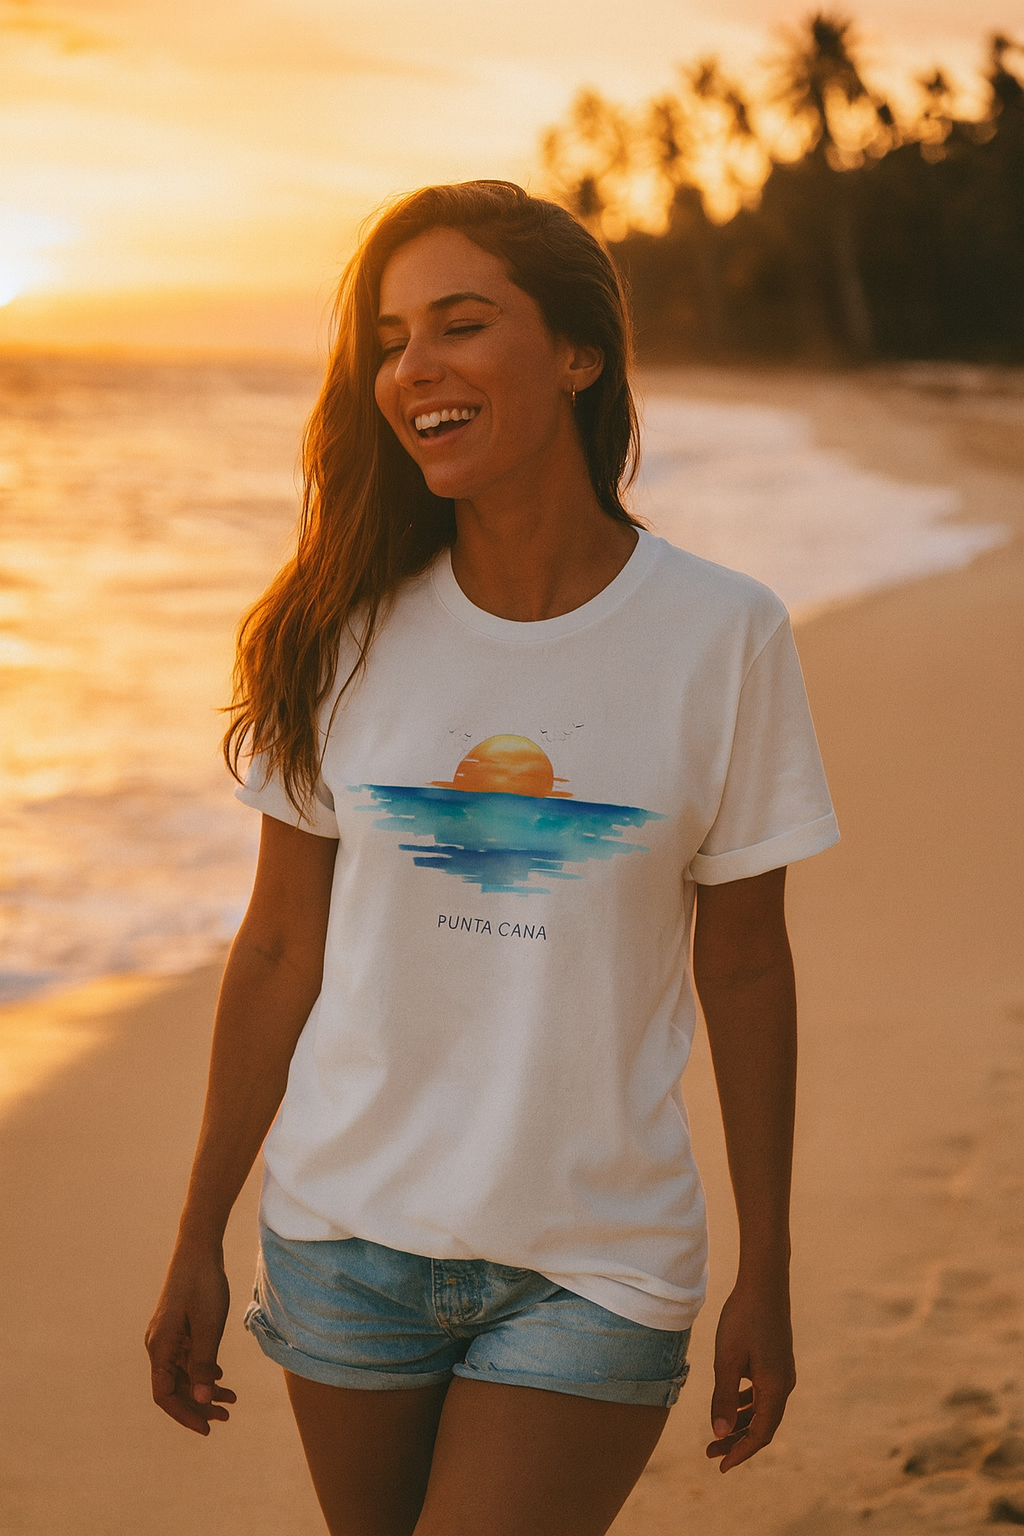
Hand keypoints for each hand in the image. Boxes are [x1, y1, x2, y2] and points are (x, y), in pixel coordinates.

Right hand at [145, 1247, 236, 1434]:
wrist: (199, 1249)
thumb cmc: (203, 1284)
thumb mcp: (208, 1325)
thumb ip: (204, 1363)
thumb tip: (202, 1401)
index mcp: (160, 1348)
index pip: (165, 1394)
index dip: (185, 1414)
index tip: (207, 1428)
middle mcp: (159, 1345)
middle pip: (175, 1388)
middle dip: (198, 1405)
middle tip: (226, 1416)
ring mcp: (168, 1337)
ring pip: (183, 1374)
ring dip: (204, 1389)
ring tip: (231, 1400)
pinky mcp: (178, 1329)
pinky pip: (188, 1359)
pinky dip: (204, 1371)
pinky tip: (220, 1377)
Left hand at [706, 1278, 795, 1471]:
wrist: (764, 1283)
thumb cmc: (743, 1319)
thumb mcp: (727, 1360)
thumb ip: (723, 1398)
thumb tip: (719, 1434)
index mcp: (775, 1388)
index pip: (760, 1434)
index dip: (740, 1452)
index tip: (720, 1465)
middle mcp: (784, 1384)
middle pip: (762, 1425)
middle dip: (737, 1442)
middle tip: (710, 1453)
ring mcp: (782, 1372)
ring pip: (762, 1409)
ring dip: (741, 1423)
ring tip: (717, 1433)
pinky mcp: (776, 1361)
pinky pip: (763, 1393)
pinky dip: (747, 1404)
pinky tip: (730, 1402)